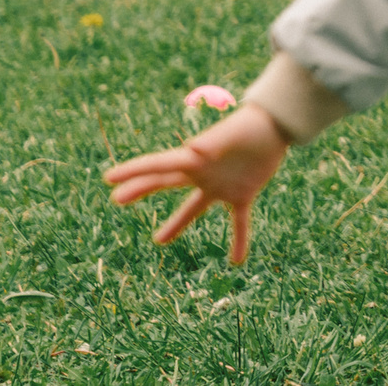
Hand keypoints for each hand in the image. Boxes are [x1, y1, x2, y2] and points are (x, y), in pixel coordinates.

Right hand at [102, 102, 290, 264]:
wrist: (278, 126)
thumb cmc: (252, 126)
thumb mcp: (232, 133)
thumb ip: (213, 142)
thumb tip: (193, 149)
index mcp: (194, 158)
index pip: (158, 166)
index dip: (133, 172)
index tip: (108, 178)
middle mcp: (203, 173)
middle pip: (166, 183)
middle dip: (141, 190)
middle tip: (117, 200)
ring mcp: (221, 185)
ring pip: (194, 208)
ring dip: (177, 224)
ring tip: (159, 241)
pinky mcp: (243, 193)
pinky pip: (238, 221)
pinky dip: (238, 239)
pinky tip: (237, 261)